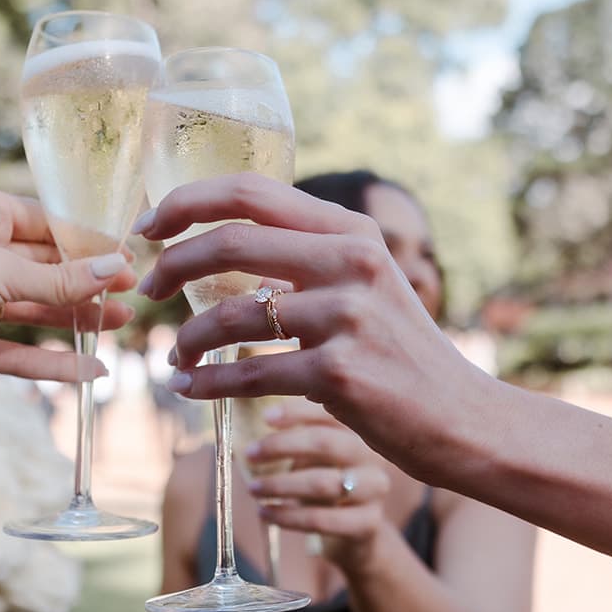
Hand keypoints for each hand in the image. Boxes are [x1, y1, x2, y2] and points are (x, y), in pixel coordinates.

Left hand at [0, 190, 138, 386]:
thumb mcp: (1, 270)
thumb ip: (61, 279)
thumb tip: (116, 270)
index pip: (51, 226)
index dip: (90, 243)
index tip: (130, 259)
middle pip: (49, 269)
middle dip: (89, 282)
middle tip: (133, 295)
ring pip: (38, 311)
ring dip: (77, 319)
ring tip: (119, 326)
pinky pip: (20, 354)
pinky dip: (52, 363)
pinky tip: (90, 372)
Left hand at [134, 174, 486, 482]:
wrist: (464, 419)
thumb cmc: (402, 356)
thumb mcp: (367, 286)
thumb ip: (310, 258)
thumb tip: (224, 243)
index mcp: (353, 231)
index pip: (251, 192)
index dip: (186, 202)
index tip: (149, 226)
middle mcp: (352, 262)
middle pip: (230, 243)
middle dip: (172, 266)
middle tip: (147, 291)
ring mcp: (347, 317)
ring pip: (231, 316)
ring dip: (188, 339)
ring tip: (177, 356)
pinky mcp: (339, 375)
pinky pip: (247, 374)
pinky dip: (207, 384)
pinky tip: (188, 389)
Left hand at [246, 399, 391, 570]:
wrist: (356, 532)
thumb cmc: (324, 483)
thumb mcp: (311, 457)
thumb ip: (292, 438)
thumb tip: (251, 421)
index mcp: (358, 430)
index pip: (329, 412)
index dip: (297, 413)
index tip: (266, 417)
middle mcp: (372, 456)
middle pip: (327, 443)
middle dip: (283, 445)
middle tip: (250, 453)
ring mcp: (374, 490)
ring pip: (323, 483)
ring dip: (280, 485)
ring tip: (253, 489)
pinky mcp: (368, 522)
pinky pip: (321, 519)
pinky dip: (287, 516)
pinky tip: (265, 513)